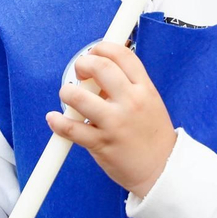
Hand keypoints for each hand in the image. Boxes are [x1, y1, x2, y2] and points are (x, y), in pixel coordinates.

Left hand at [51, 41, 176, 196]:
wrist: (162, 169)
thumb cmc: (152, 134)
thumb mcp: (149, 102)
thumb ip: (127, 85)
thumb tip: (98, 71)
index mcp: (144, 89)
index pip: (122, 56)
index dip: (103, 48)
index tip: (94, 52)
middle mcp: (131, 102)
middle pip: (100, 68)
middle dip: (83, 64)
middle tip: (79, 72)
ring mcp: (115, 123)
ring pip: (80, 97)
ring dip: (67, 92)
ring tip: (68, 95)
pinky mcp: (101, 143)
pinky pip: (71, 129)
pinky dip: (57, 122)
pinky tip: (54, 118)